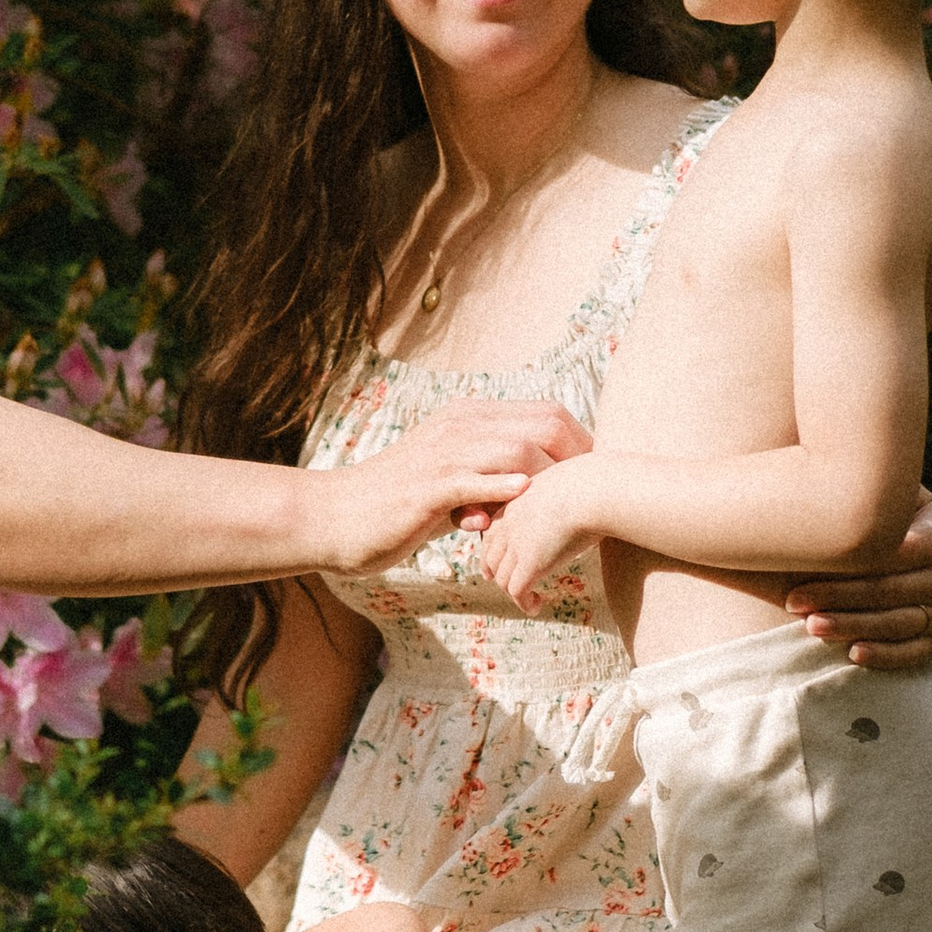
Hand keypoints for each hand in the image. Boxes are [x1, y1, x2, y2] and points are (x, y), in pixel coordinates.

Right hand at [307, 400, 588, 576]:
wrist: (335, 518)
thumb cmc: (395, 506)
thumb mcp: (449, 482)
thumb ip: (487, 479)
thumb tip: (526, 491)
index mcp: (468, 418)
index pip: (546, 414)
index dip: (580, 443)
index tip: (595, 477)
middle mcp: (460, 426)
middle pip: (542, 424)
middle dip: (577, 459)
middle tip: (592, 496)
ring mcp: (443, 454)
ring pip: (516, 449)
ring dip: (550, 478)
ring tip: (569, 506)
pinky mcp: (427, 486)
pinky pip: (473, 480)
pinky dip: (502, 486)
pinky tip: (523, 496)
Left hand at [474, 455, 605, 611]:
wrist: (595, 489)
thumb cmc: (594, 482)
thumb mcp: (569, 483)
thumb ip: (565, 495)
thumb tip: (582, 501)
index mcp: (516, 502)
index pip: (493, 532)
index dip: (496, 552)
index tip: (503, 564)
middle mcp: (510, 524)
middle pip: (492, 558)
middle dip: (499, 575)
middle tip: (513, 588)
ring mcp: (517, 544)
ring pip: (502, 578)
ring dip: (515, 595)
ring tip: (532, 601)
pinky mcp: (531, 563)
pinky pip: (517, 591)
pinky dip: (524, 603)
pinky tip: (536, 606)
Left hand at [783, 486, 931, 674]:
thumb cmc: (909, 522)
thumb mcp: (905, 498)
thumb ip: (879, 489)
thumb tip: (824, 464)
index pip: (893, 553)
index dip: (848, 562)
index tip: (802, 566)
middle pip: (889, 590)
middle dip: (838, 596)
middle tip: (793, 601)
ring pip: (897, 623)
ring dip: (853, 627)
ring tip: (812, 627)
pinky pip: (912, 653)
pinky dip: (885, 656)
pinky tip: (852, 654)